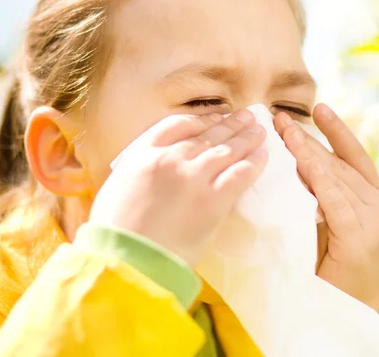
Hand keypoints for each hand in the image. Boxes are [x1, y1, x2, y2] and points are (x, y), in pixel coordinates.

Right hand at [89, 110, 267, 266]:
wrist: (127, 262)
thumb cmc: (116, 232)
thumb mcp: (118, 188)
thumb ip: (140, 169)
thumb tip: (158, 163)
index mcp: (142, 154)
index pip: (177, 125)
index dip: (201, 120)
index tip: (216, 118)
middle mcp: (169, 159)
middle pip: (207, 134)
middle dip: (230, 124)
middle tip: (247, 117)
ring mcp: (193, 177)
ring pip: (227, 149)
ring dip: (246, 138)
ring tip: (260, 131)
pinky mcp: (213, 200)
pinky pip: (240, 173)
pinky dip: (254, 162)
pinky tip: (263, 156)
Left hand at [274, 104, 378, 310]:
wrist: (346, 307)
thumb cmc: (331, 263)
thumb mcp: (327, 220)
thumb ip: (319, 194)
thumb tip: (291, 163)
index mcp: (372, 196)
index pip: (353, 155)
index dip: (336, 130)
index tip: (318, 107)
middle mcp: (377, 202)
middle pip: (338, 162)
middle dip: (308, 139)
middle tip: (280, 119)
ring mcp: (373, 218)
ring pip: (335, 176)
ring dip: (308, 152)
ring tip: (285, 131)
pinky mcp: (360, 236)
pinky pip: (335, 200)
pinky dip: (318, 178)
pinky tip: (303, 160)